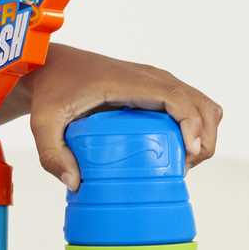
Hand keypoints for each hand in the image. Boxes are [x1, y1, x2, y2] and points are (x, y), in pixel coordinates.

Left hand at [22, 45, 222, 189]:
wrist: (51, 65)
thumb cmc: (49, 90)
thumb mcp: (42, 123)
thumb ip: (52, 154)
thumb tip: (76, 184)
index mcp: (129, 81)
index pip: (177, 97)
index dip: (192, 124)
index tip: (189, 154)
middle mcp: (150, 77)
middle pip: (201, 102)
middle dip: (205, 137)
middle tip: (184, 167)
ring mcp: (156, 82)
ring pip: (201, 103)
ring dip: (204, 133)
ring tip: (184, 161)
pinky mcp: (155, 90)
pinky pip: (189, 105)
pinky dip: (195, 126)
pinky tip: (177, 149)